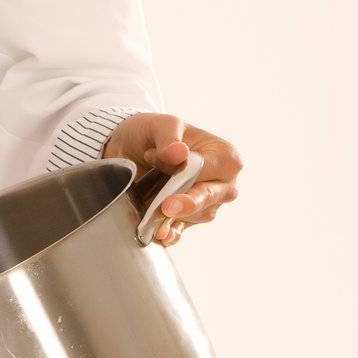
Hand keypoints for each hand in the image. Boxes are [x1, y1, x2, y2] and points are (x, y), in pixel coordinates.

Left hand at [101, 113, 241, 245]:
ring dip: (170, 212)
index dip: (192, 173)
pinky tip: (159, 233)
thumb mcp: (160, 124)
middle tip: (167, 207)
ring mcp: (207, 205)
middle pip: (209, 198)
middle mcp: (223, 185)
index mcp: (226, 157)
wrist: (132, 149)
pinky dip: (169, 233)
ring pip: (194, 216)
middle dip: (187, 203)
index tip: (172, 171)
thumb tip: (178, 152)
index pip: (215, 170)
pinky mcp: (187, 221)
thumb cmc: (156, 133)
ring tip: (147, 200)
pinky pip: (181, 231)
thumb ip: (168, 135)